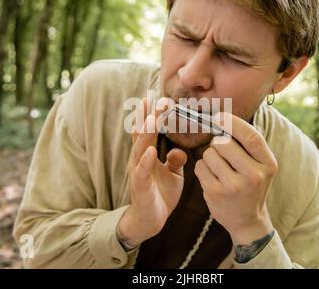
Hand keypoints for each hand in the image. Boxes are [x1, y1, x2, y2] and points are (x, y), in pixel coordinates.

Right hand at [117, 97, 186, 245]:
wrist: (151, 219)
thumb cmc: (161, 193)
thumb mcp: (173, 174)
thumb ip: (176, 159)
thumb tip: (180, 149)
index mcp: (147, 154)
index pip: (148, 130)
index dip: (152, 115)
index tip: (160, 98)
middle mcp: (140, 159)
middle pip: (143, 134)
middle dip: (150, 117)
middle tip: (159, 100)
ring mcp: (138, 172)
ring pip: (140, 148)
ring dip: (147, 133)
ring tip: (154, 118)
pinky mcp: (140, 186)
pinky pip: (142, 172)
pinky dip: (146, 161)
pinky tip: (151, 150)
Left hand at [194, 112, 276, 244]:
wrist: (247, 219)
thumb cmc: (251, 184)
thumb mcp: (260, 165)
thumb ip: (247, 144)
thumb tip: (222, 118)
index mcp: (268, 164)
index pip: (250, 136)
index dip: (233, 123)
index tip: (220, 116)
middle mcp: (253, 176)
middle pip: (224, 142)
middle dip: (218, 142)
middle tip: (221, 151)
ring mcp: (234, 186)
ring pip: (209, 154)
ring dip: (210, 156)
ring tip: (219, 167)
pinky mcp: (216, 193)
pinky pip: (200, 167)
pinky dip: (203, 168)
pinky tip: (213, 177)